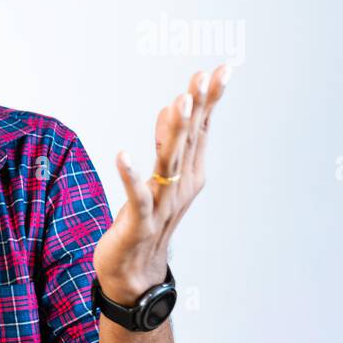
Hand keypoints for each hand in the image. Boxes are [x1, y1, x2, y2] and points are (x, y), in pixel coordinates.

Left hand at [92, 63, 232, 303]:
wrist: (135, 273)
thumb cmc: (146, 221)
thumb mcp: (160, 178)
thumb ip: (169, 143)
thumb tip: (173, 106)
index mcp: (190, 174)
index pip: (203, 130)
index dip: (210, 99)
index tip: (220, 68)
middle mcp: (182, 186)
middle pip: (191, 141)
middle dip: (197, 107)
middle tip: (203, 75)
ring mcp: (163, 204)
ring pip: (170, 163)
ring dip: (173, 132)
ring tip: (176, 103)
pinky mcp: (139, 222)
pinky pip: (137, 196)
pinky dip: (130, 176)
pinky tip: (123, 154)